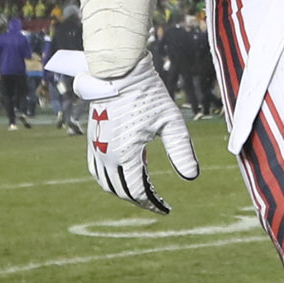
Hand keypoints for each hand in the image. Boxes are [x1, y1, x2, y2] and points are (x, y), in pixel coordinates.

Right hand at [73, 58, 199, 212]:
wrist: (119, 73)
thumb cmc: (149, 95)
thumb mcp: (172, 122)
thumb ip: (181, 150)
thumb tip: (191, 177)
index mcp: (126, 154)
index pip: (138, 192)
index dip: (153, 204)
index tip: (166, 209)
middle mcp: (106, 155)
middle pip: (121, 191)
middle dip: (140, 200)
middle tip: (157, 201)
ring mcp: (96, 148)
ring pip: (106, 183)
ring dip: (123, 192)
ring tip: (142, 191)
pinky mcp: (92, 140)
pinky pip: (96, 170)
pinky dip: (108, 179)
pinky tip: (123, 175)